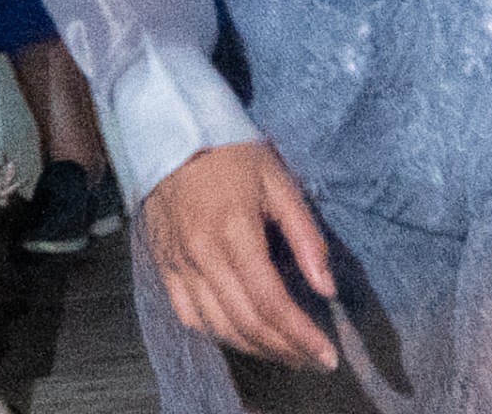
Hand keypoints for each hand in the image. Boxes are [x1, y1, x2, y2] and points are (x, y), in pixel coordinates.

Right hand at [142, 142, 338, 371]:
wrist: (170, 130)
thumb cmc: (231, 151)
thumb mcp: (277, 180)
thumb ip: (304, 234)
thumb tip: (326, 288)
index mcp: (234, 230)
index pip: (270, 301)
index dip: (301, 335)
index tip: (328, 356)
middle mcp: (203, 254)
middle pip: (246, 322)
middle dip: (285, 350)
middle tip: (313, 360)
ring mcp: (178, 264)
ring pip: (218, 327)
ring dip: (256, 349)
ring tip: (286, 355)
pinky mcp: (163, 266)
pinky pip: (189, 316)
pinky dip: (217, 335)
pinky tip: (240, 336)